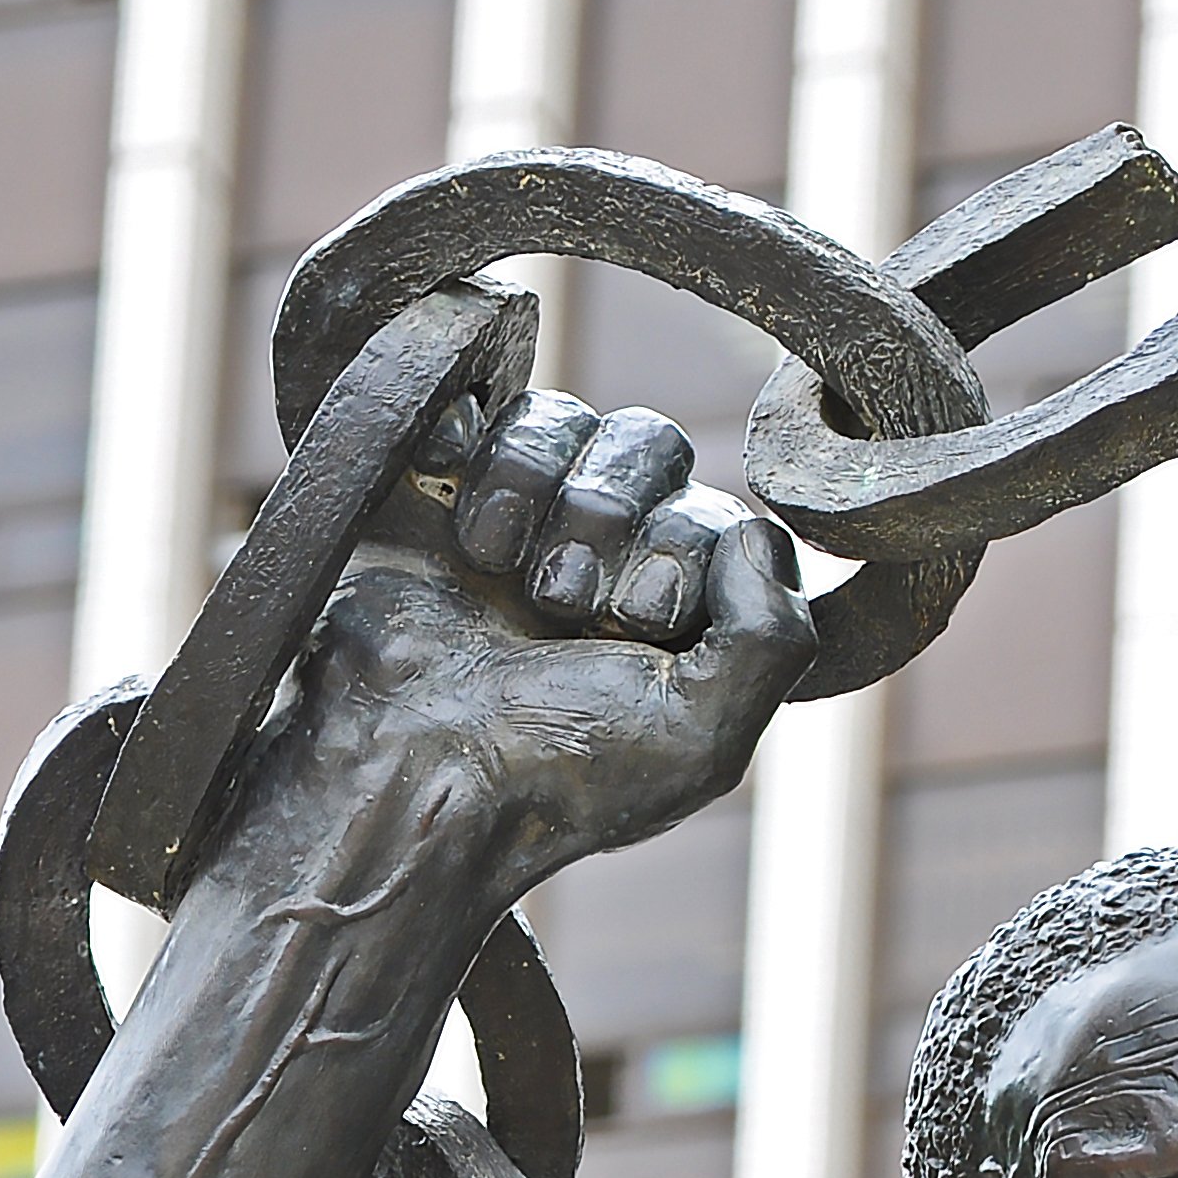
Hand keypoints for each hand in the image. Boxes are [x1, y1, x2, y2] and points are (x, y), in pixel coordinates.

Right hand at [246, 392, 818, 905]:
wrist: (403, 768)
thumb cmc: (553, 770)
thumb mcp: (702, 740)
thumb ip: (775, 639)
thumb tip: (757, 532)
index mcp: (675, 609)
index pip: (718, 511)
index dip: (680, 550)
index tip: (633, 625)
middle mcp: (603, 554)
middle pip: (647, 442)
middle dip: (607, 515)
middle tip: (559, 602)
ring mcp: (515, 517)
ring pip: (560, 418)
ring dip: (534, 486)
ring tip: (494, 567)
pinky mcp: (427, 491)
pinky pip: (469, 407)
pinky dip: (464, 445)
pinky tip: (452, 519)